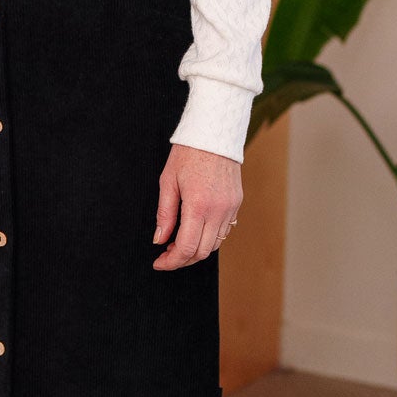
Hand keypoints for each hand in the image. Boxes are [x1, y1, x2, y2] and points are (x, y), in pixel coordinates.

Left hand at [151, 143, 240, 269]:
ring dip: (197, 250)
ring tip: (179, 243)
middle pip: (202, 252)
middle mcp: (218, 210)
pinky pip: (224, 230)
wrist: (214, 134)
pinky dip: (209, 237)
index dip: (172, 262)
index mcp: (198, 205)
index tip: (159, 263)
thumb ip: (164, 214)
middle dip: (182, 259)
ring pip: (215, 244)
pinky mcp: (237, 203)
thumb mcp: (168, 182)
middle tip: (167, 254)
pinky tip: (196, 230)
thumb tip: (159, 240)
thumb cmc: (188, 154)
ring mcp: (231, 208)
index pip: (186, 247)